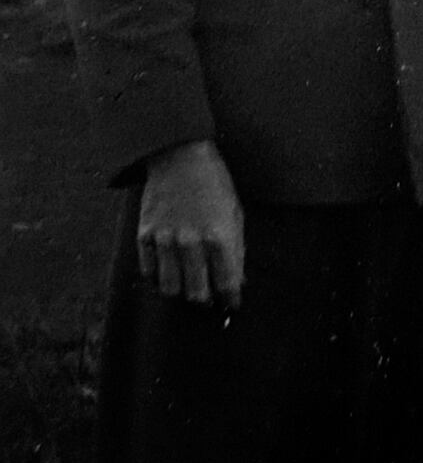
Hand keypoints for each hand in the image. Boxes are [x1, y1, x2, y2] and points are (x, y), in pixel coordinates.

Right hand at [138, 140, 244, 307]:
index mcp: (219, 235)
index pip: (226, 282)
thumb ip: (236, 248)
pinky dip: (159, 280)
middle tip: (209, 299)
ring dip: (181, 293)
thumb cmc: (214, 183)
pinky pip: (149, 274)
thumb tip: (238, 280)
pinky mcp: (144, 236)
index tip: (231, 305)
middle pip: (197, 293)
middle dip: (206, 301)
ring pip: (170, 289)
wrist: (180, 157)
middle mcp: (191, 241)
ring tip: (188, 287)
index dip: (230, 299)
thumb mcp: (234, 211)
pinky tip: (169, 274)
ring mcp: (165, 240)